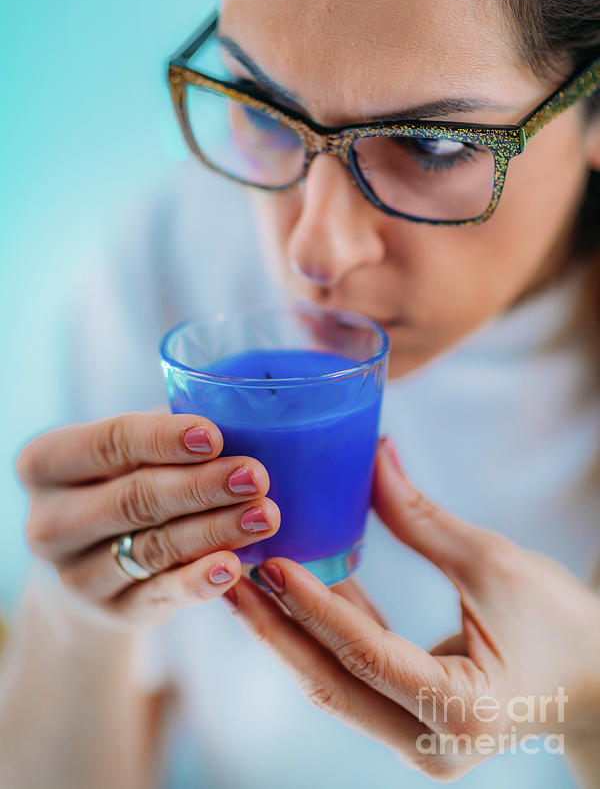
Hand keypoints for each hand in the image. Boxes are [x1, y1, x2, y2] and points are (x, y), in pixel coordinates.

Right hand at [17, 412, 279, 629]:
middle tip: (255, 476)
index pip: (109, 443)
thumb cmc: (122, 479)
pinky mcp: (112, 612)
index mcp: (46, 463)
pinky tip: (233, 567)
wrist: (92, 561)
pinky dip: (199, 581)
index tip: (214, 435)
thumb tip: (240, 414)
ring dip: (215, 530)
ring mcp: (77, 575)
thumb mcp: (128, 451)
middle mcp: (49, 522)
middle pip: (134, 498)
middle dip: (202, 486)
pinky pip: (160, 595)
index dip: (163, 439)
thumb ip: (167, 433)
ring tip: (264, 515)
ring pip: (154, 548)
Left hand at [222, 436, 599, 781]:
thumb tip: (374, 454)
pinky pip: (353, 677)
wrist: (599, 684)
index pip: (364, 654)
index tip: (269, 562)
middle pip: (330, 681)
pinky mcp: (409, 723)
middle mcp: (428, 743)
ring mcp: (415, 740)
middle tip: (226, 575)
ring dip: (289, 631)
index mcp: (457, 712)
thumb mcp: (494, 563)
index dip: (313, 606)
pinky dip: (325, 634)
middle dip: (275, 628)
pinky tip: (293, 591)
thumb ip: (423, 518)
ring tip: (243, 581)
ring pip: (334, 683)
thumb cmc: (562, 624)